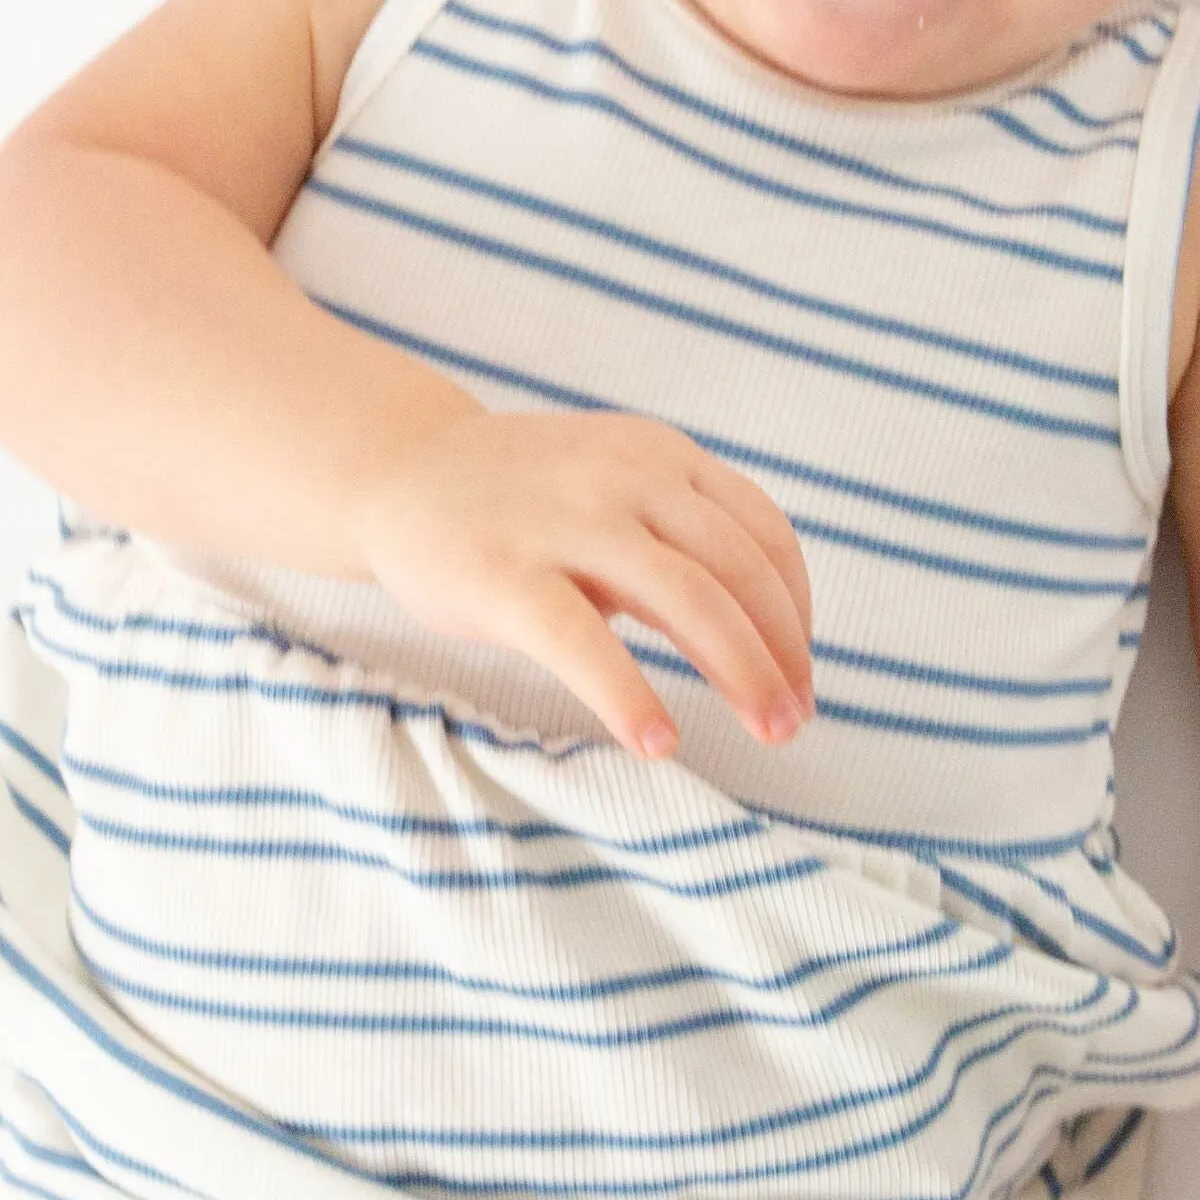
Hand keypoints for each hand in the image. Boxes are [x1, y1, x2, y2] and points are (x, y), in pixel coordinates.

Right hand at [354, 407, 813, 759]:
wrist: (399, 471)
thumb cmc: (525, 501)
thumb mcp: (617, 489)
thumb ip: (683, 541)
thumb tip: (767, 638)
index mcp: (662, 456)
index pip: (763, 532)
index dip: (797, 608)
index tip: (801, 668)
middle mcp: (625, 477)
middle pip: (738, 569)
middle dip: (783, 652)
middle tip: (797, 719)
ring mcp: (564, 522)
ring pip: (688, 598)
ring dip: (742, 673)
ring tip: (768, 735)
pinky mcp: (503, 576)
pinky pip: (583, 644)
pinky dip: (630, 698)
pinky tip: (659, 743)